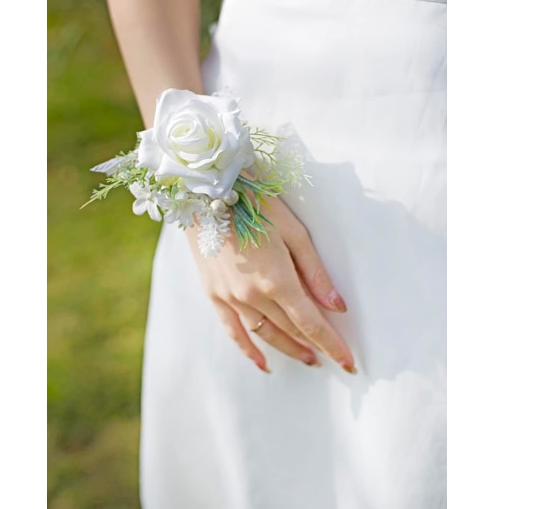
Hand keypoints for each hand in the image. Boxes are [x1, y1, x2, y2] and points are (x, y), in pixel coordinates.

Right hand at [185, 196, 355, 373]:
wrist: (207, 193)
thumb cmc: (255, 204)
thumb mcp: (293, 232)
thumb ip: (315, 272)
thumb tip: (337, 306)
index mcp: (277, 279)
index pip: (311, 324)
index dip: (332, 345)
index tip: (349, 363)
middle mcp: (252, 295)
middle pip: (291, 330)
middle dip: (316, 346)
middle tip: (334, 359)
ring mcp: (230, 297)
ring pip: (265, 334)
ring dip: (289, 349)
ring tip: (309, 359)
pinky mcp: (214, 294)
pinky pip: (233, 331)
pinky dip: (249, 350)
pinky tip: (262, 363)